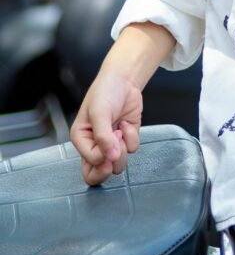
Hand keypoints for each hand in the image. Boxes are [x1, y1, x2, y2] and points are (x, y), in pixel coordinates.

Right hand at [70, 71, 143, 185]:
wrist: (124, 80)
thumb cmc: (105, 92)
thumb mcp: (99, 112)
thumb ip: (103, 136)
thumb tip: (110, 158)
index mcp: (81, 140)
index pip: (90, 165)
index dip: (103, 158)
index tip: (110, 141)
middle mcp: (94, 146)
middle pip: (99, 174)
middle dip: (112, 164)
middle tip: (117, 148)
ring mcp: (111, 144)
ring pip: (119, 165)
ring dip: (124, 148)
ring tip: (120, 129)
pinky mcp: (126, 140)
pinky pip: (132, 149)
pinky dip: (132, 137)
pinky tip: (126, 123)